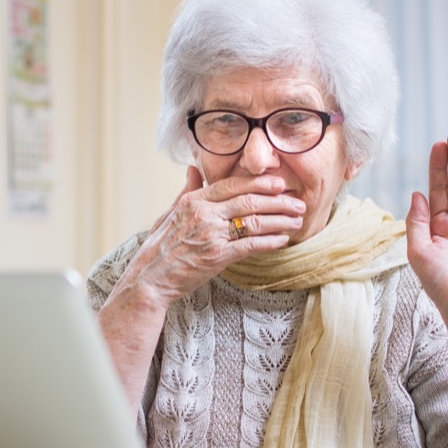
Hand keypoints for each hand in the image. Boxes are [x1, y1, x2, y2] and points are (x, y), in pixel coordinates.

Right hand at [129, 166, 305, 307]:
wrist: (149, 279)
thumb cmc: (158, 247)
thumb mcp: (169, 213)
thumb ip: (186, 190)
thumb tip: (193, 169)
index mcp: (194, 201)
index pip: (232, 185)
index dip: (259, 183)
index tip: (279, 183)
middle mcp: (204, 215)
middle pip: (249, 201)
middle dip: (278, 201)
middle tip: (297, 203)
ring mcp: (212, 236)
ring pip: (254, 222)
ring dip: (280, 221)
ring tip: (297, 220)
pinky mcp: (217, 257)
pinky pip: (251, 246)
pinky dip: (270, 242)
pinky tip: (283, 240)